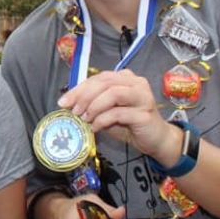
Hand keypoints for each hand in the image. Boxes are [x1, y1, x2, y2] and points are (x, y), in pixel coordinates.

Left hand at [58, 69, 178, 165]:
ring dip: (94, 106)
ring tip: (85, 118)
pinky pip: (119, 113)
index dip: (78, 89)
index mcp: (125, 78)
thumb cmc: (130, 124)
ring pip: (113, 93)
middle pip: (105, 82)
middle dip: (84, 96)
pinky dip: (102, 120)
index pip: (98, 78)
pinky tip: (96, 127)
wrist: (156, 140)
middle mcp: (136, 83)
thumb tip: (68, 104)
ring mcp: (142, 97)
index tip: (63, 102)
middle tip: (74, 111)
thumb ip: (92, 104)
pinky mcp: (144, 113)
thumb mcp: (107, 112)